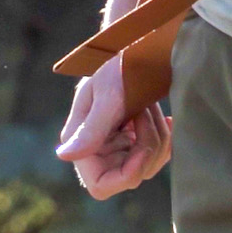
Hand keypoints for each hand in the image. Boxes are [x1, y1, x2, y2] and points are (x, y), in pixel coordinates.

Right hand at [54, 0, 171, 197]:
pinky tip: (167, 119)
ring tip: (149, 105)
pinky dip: (166, 137)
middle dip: (148, 146)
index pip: (102, 186)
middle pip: (133, 175)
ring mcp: (117, 147)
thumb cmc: (117, 64)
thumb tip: (64, 155)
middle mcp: (97, 150)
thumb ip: (91, 128)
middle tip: (146, 110)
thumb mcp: (108, 94)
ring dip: (158, 135)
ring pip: (150, 164)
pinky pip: (158, 154)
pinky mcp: (134, 140)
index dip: (126, 176)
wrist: (134, 46)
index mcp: (82, 143)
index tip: (143, 152)